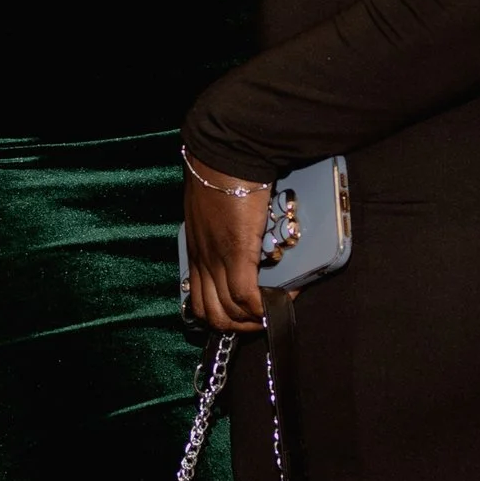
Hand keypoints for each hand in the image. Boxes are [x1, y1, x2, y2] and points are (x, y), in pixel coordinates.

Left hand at [182, 153, 268, 331]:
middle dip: (240, 327)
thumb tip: (243, 237)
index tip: (248, 309)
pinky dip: (265, 305)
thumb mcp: (211, 209)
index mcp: (195, 251)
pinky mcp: (236, 254)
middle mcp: (202, 261)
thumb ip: (221, 229)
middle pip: (213, 316)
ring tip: (274, 308)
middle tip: (263, 316)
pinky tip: (284, 296)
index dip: (224, 315)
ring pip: (228, 314)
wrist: (224, 153)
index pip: (199, 301)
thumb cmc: (220, 173)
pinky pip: (247, 297)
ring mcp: (217, 260)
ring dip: (253, 321)